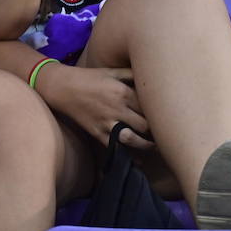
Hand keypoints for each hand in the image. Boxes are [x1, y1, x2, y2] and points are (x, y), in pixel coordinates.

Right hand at [37, 63, 153, 149]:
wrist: (62, 87)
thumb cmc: (88, 77)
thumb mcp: (111, 71)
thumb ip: (130, 74)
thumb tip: (149, 75)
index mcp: (123, 91)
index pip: (149, 106)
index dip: (160, 112)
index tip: (167, 115)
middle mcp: (117, 108)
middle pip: (145, 124)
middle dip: (156, 130)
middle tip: (164, 133)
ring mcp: (106, 122)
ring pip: (132, 138)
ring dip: (146, 145)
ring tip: (153, 146)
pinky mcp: (97, 132)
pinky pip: (115, 147)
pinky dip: (127, 155)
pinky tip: (137, 160)